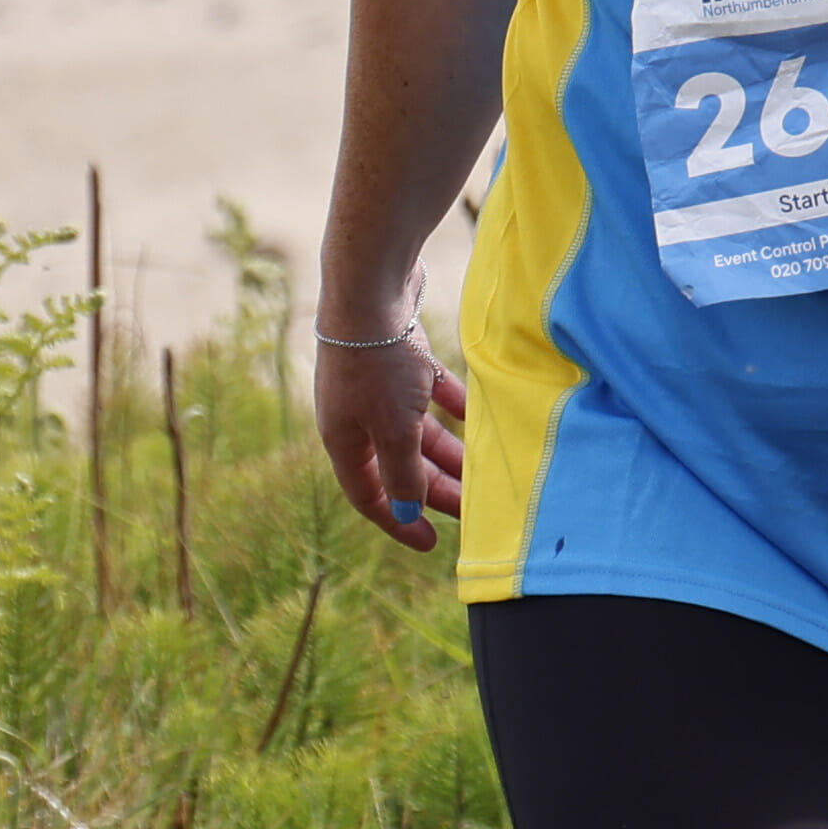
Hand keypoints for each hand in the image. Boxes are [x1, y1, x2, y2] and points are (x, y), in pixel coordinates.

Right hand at [312, 324, 468, 551]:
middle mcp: (356, 414)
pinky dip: (451, 407)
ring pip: (417, 430)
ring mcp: (378, 384)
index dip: (398, 521)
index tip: (430, 543)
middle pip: (399, 464)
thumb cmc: (377, 363)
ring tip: (483, 469)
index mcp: (344, 439)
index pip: (369, 494)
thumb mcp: (394, 429)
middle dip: (435, 488)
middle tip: (474, 509)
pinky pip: (429, 392)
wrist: (372, 285)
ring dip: (448, 452)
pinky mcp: (400, 354)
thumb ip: (403, 473)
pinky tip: (476, 417)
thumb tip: (405, 511)